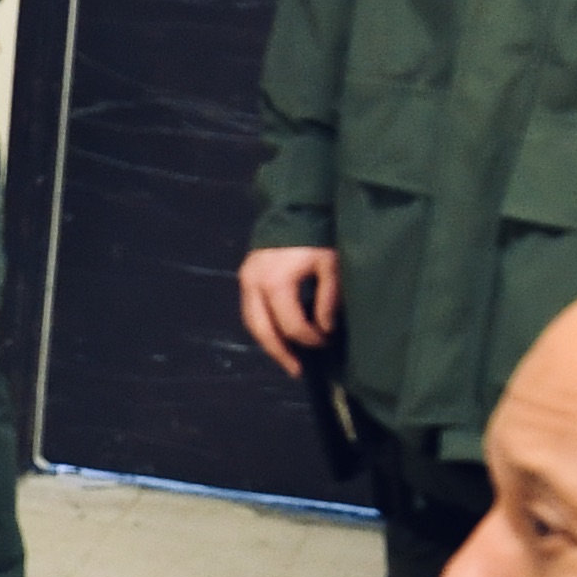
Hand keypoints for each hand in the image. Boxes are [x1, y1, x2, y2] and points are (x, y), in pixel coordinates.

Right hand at [236, 245, 343, 375]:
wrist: (295, 206)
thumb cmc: (317, 235)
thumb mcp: (331, 265)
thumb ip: (328, 299)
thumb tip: (324, 329)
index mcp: (276, 282)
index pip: (291, 325)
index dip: (310, 339)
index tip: (327, 341)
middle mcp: (254, 284)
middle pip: (262, 330)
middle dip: (280, 353)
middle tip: (297, 370)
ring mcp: (246, 279)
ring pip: (252, 323)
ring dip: (269, 343)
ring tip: (287, 359)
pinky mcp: (246, 276)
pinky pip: (251, 310)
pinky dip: (264, 326)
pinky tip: (279, 336)